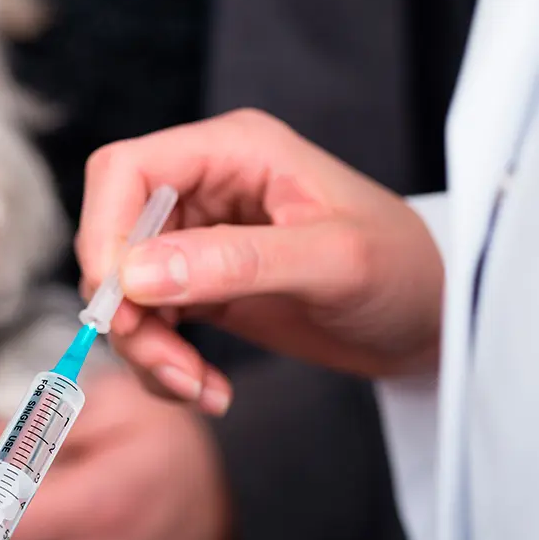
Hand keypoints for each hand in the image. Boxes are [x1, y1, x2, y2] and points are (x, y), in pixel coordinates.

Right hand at [76, 108, 443, 401]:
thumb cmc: (405, 270)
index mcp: (234, 151)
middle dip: (126, 309)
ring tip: (197, 388)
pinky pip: (149, 323)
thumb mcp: (332, 263)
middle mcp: (206, 187)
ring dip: (144, 347)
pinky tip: (205, 388)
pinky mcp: (200, 286)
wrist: (434, 317)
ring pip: (124, 290)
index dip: (105, 231)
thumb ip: (236, 262)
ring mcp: (198, 238)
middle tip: (167, 366)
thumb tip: (135, 276)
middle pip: (114, 237)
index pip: (126, 170)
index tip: (118, 302)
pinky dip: (161, 363)